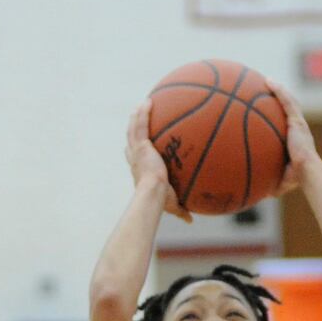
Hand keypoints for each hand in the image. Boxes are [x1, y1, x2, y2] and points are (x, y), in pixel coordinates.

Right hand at [125, 100, 190, 222]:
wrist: (152, 194)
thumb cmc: (159, 201)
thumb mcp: (171, 204)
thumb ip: (181, 209)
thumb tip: (190, 220)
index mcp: (139, 170)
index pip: (133, 157)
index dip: (133, 150)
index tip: (138, 144)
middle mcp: (134, 159)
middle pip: (130, 139)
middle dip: (133, 128)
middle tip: (138, 119)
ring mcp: (136, 150)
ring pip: (133, 128)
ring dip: (136, 115)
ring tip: (142, 103)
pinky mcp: (140, 145)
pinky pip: (141, 124)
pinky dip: (143, 112)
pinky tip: (148, 100)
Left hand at [263, 77, 318, 195]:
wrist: (307, 172)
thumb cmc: (295, 179)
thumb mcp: (277, 178)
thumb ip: (265, 180)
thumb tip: (249, 192)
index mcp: (295, 140)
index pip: (286, 124)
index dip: (278, 116)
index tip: (267, 111)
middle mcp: (298, 129)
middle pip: (288, 110)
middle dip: (279, 99)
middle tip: (266, 91)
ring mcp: (298, 123)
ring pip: (289, 102)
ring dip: (279, 90)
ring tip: (267, 80)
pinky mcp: (297, 120)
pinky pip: (287, 101)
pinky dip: (279, 90)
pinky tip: (268, 81)